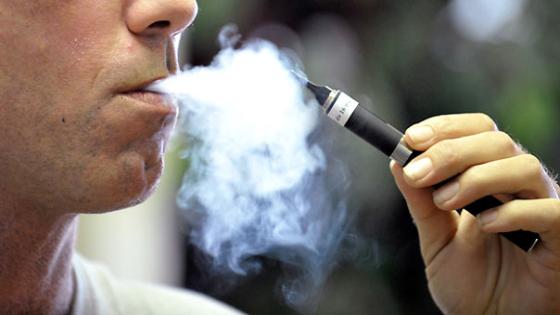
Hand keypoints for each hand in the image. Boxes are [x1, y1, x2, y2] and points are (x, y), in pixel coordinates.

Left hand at [390, 113, 559, 314]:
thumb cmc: (468, 280)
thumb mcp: (435, 237)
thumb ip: (420, 202)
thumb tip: (398, 161)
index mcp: (489, 177)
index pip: (477, 131)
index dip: (446, 128)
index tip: (411, 139)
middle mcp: (518, 186)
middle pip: (497, 142)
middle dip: (451, 152)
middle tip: (418, 173)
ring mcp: (541, 208)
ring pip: (523, 166)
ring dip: (477, 178)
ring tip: (445, 202)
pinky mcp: (559, 237)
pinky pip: (548, 211)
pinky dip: (513, 211)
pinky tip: (485, 224)